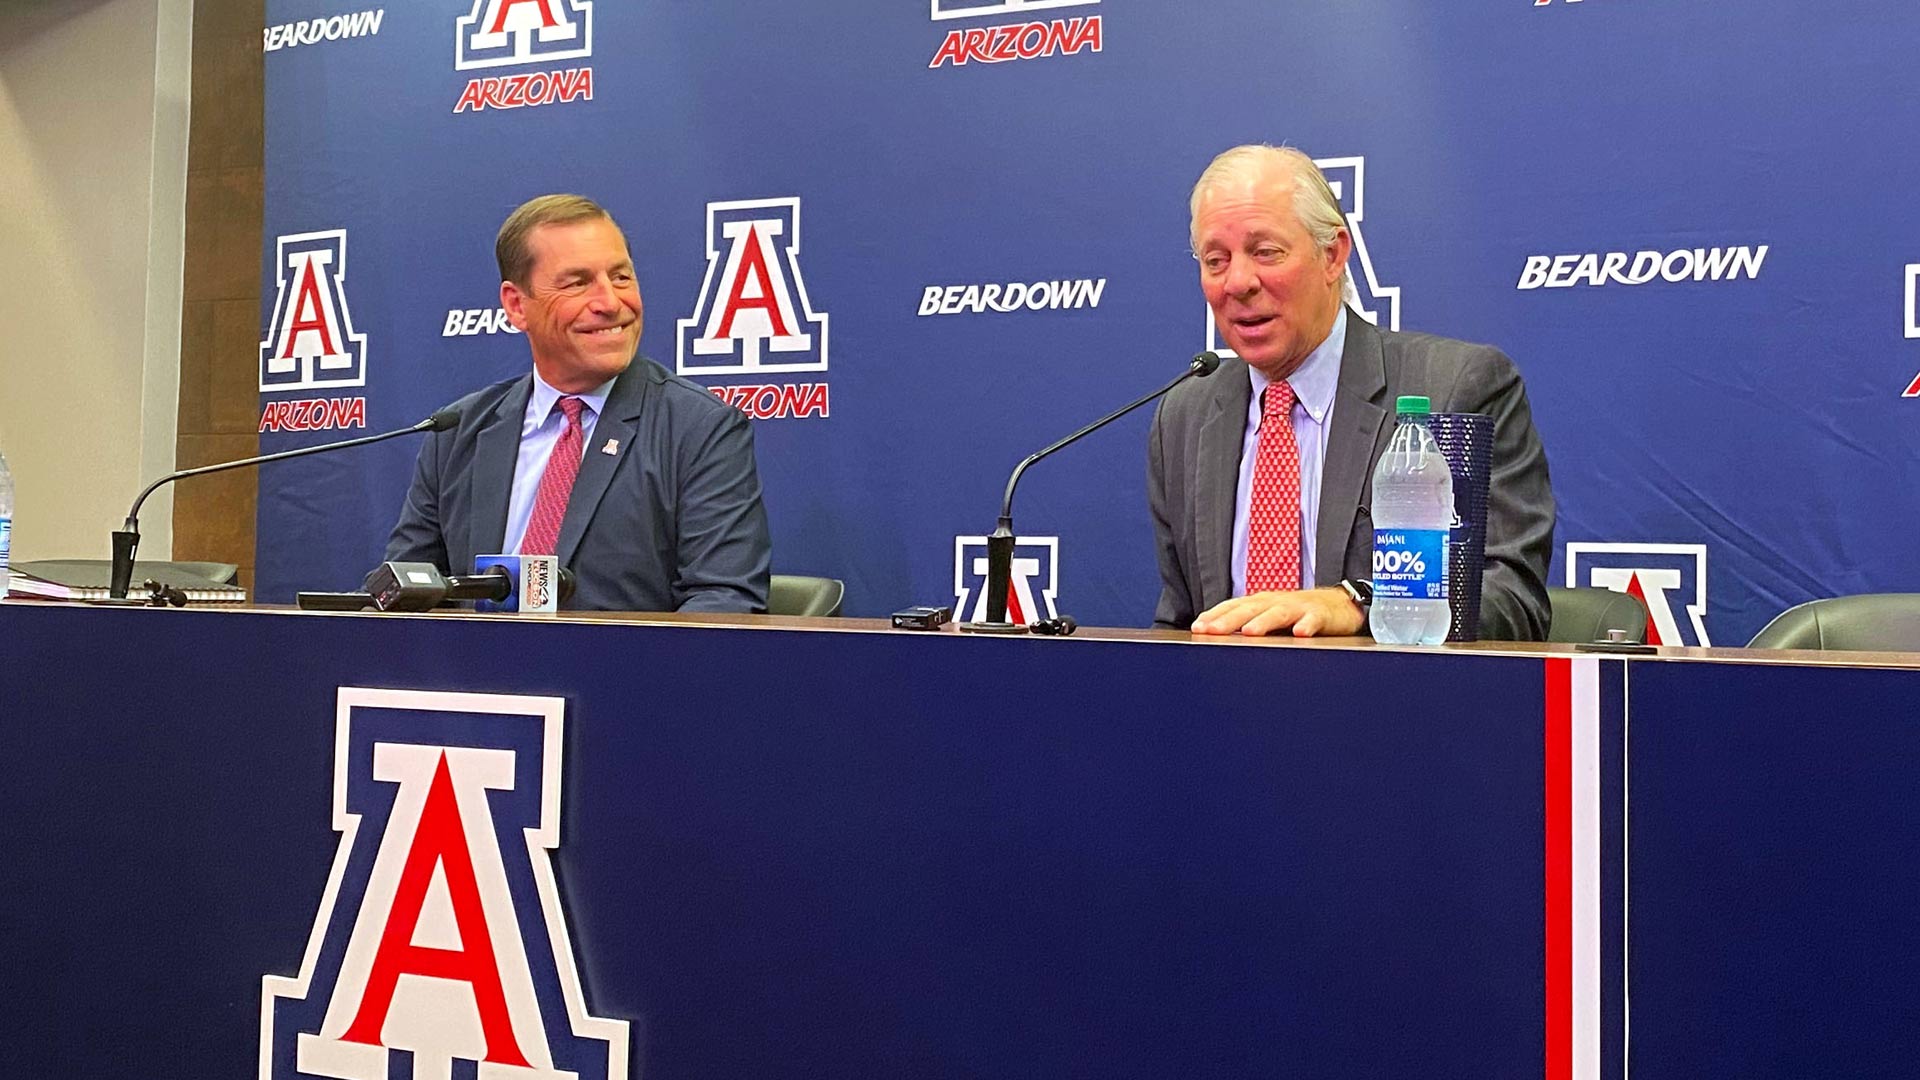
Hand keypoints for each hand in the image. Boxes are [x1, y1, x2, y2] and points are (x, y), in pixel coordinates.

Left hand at [1190, 587, 1366, 637]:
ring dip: (1264, 622)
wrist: (1340, 606)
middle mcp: (1276, 601)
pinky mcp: (1321, 614)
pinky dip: (1307, 625)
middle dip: (1229, 620)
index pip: (1233, 606)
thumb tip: (1216, 640)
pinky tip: (1300, 633)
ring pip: (1279, 613)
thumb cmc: (1298, 614)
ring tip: (1249, 632)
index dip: (1215, 616)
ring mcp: (1298, 607)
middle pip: (1250, 609)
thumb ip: (1246, 625)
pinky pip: (1314, 620)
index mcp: (1260, 603)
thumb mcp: (1269, 617)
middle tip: (1212, 631)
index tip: (1198, 627)